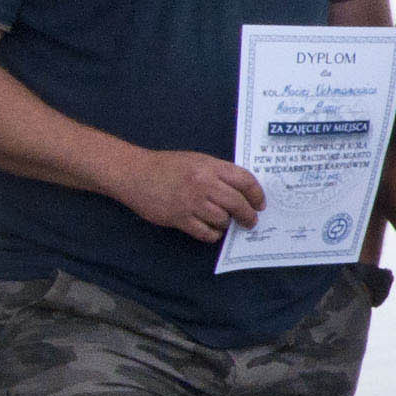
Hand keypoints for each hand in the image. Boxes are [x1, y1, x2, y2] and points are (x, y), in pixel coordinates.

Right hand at [120, 150, 264, 240]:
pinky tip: (211, 230)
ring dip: (227, 224)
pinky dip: (212, 234)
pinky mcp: (179, 218)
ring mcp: (191, 202)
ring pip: (223, 220)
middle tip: (250, 221)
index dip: (257, 194)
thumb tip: (242, 191)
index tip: (260, 204)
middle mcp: (203, 184)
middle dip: (248, 215)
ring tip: (224, 222)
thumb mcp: (197, 160)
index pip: (245, 180)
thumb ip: (219, 173)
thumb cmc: (167, 166)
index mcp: (210, 166)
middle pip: (237, 203)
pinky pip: (206, 233)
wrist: (135, 173)